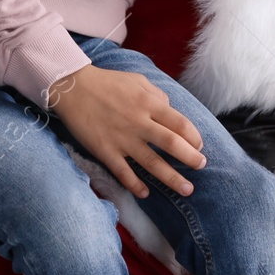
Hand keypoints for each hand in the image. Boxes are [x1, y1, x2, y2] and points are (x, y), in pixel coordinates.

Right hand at [47, 65, 206, 198]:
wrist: (73, 87)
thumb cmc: (109, 83)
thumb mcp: (138, 81)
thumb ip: (158, 96)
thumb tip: (171, 111)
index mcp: (149, 103)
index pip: (180, 123)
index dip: (194, 137)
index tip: (200, 146)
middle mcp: (139, 122)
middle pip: (171, 144)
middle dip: (190, 158)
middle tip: (201, 167)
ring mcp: (122, 138)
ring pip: (152, 163)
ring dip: (171, 178)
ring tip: (187, 189)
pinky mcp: (105, 150)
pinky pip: (123, 172)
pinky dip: (135, 184)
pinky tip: (145, 193)